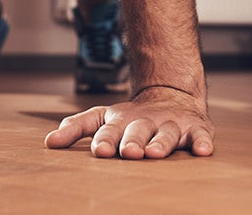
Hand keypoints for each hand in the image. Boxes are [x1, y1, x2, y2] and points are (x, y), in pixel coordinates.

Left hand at [44, 86, 213, 158]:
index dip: (105, 140)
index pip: (109, 130)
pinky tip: (203, 150)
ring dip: (162, 143)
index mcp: (121, 121)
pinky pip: (200, 136)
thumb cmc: (130, 118)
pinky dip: (202, 143)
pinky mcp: (195, 130)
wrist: (171, 97)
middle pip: (139, 132)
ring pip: (167, 135)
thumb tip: (48, 143)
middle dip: (133, 141)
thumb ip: (76, 128)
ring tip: (156, 153)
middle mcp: (146, 122)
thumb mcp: (102, 118)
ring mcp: (171, 125)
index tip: (100, 151)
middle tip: (129, 152)